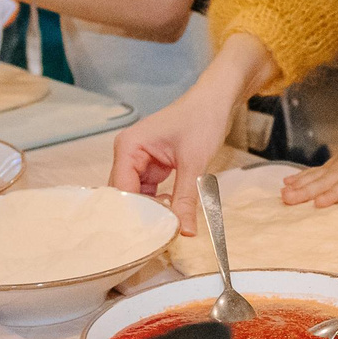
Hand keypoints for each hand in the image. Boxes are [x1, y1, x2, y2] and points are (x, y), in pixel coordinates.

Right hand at [110, 81, 240, 233]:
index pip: (121, 190)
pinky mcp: (152, 166)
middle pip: (124, 195)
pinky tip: (172, 213)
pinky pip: (149, 192)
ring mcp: (139, 161)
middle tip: (157, 237)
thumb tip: (185, 231)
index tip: (148, 236)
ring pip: (137, 197)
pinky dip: (159, 203)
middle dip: (140, 215)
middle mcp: (128, 154)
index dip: (133, 214)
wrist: (216, 101)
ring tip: (167, 227)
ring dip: (151, 211)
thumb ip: (186, 198)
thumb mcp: (193, 162)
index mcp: (128, 147)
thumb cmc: (202, 119)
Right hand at [283, 123, 337, 206]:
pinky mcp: (329, 165)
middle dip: (304, 192)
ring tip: (283, 194)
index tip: (318, 203)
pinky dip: (299, 177)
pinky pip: (312, 172)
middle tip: (287, 199)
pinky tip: (286, 182)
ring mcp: (333, 166)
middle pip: (321, 183)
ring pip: (313, 177)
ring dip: (297, 186)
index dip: (331, 195)